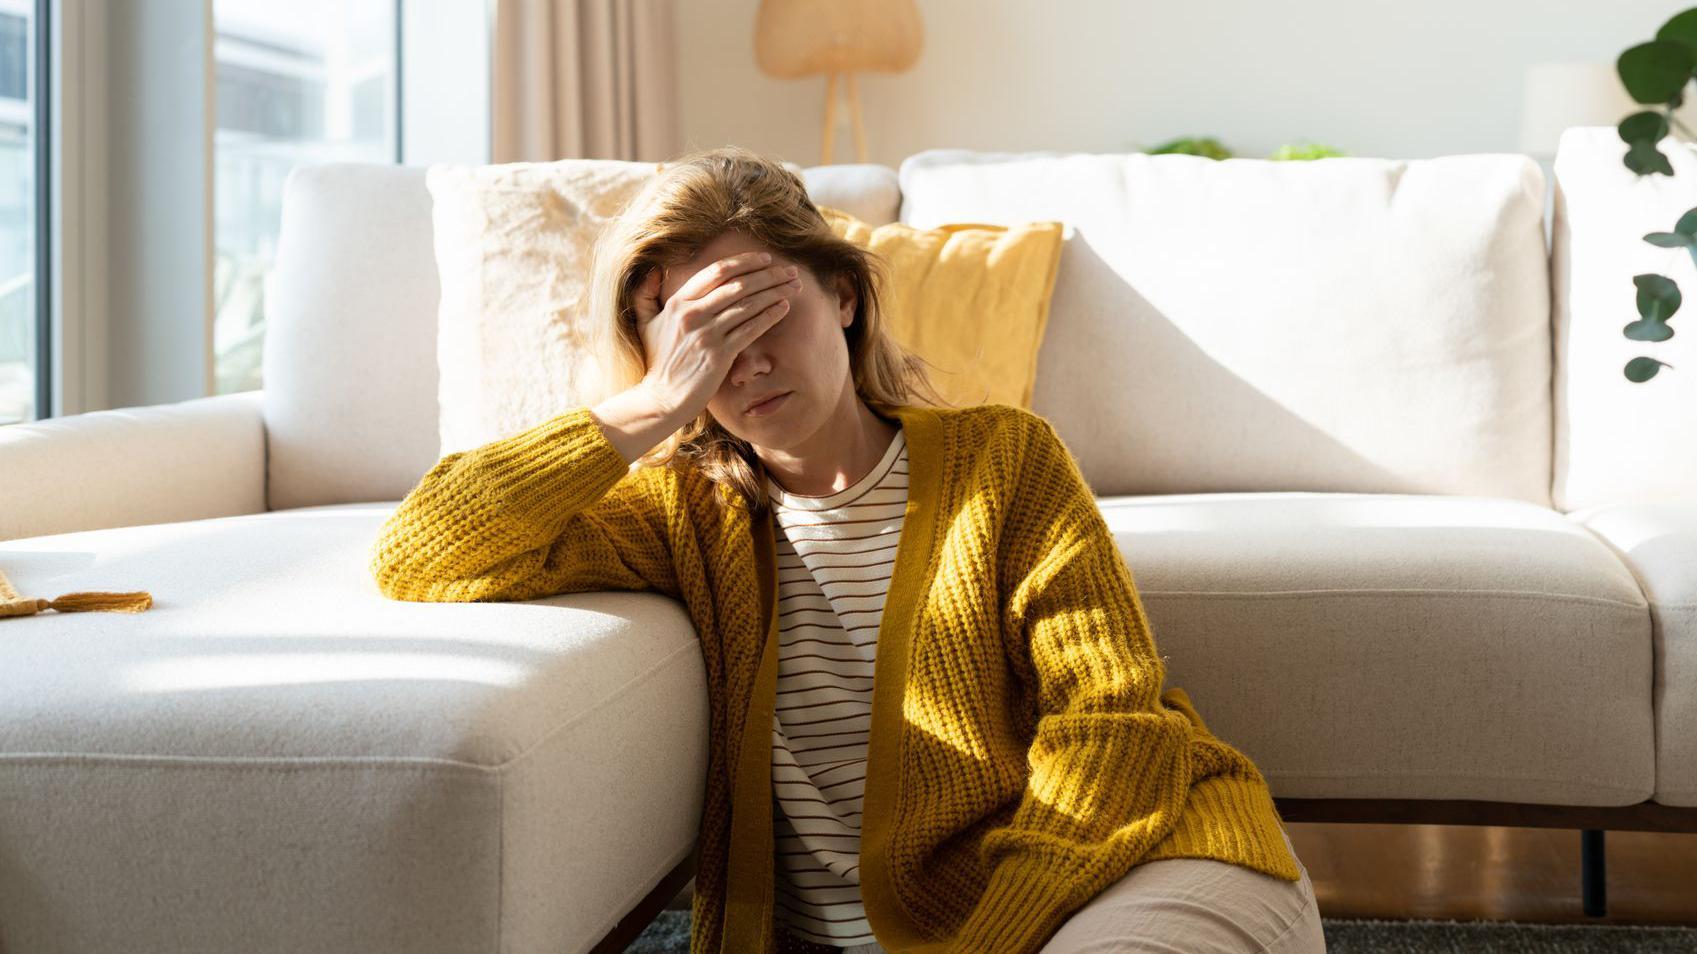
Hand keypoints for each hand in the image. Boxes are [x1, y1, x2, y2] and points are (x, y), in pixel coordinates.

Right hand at [632, 250, 801, 419]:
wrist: (661, 398)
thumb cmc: (657, 361)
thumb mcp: (645, 323)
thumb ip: (645, 295)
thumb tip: (654, 270)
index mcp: (678, 303)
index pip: (717, 271)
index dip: (745, 262)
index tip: (766, 259)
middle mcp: (692, 315)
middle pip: (738, 285)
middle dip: (769, 275)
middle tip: (790, 271)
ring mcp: (706, 335)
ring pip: (748, 305)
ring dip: (775, 293)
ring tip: (794, 286)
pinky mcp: (719, 356)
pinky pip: (750, 329)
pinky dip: (769, 316)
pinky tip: (784, 308)